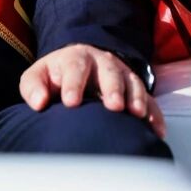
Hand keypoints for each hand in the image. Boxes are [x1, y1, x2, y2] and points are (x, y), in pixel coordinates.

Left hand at [20, 43, 165, 137]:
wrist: (79, 65)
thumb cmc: (55, 77)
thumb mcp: (38, 76)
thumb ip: (33, 87)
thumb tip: (38, 102)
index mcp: (76, 58)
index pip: (75, 67)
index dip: (74, 84)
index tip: (70, 103)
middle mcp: (103, 63)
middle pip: (110, 72)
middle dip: (112, 88)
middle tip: (113, 106)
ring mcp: (122, 76)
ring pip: (133, 83)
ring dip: (136, 98)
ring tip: (136, 114)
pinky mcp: (136, 91)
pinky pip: (150, 101)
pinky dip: (154, 115)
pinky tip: (157, 131)